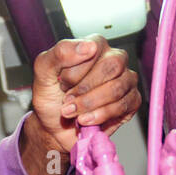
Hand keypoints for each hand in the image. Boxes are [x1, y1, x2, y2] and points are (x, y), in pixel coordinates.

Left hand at [29, 35, 141, 155]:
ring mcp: (126, 80)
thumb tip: (88, 46)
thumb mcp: (44, 72)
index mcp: (95, 46)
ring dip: (89, 104)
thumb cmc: (51, 97)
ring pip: (116, 88)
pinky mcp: (132, 101)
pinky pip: (122, 106)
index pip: (94, 49)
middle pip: (112, 66)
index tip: (61, 83)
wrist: (54, 128)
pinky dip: (99, 116)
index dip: (75, 71)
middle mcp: (115, 60)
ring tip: (72, 112)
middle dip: (84, 89)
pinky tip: (86, 120)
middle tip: (67, 100)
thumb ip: (60, 53)